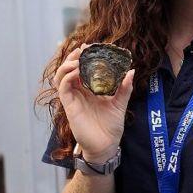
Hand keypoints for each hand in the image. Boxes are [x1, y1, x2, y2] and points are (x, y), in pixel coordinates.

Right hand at [52, 44, 134, 160]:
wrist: (106, 146)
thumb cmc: (111, 127)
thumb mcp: (120, 104)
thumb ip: (124, 88)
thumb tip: (131, 71)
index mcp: (89, 90)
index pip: (82, 68)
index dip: (83, 56)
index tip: (91, 46)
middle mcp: (79, 92)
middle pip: (69, 69)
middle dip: (74, 56)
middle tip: (84, 48)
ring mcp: (73, 99)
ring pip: (61, 76)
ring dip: (67, 65)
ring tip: (78, 58)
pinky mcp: (69, 106)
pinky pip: (63, 88)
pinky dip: (67, 77)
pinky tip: (77, 72)